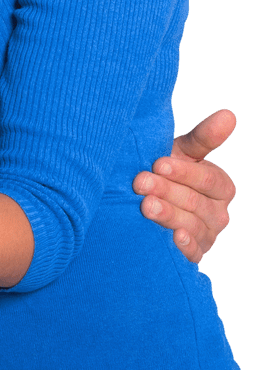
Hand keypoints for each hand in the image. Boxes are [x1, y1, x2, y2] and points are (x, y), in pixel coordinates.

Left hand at [134, 109, 236, 262]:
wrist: (145, 201)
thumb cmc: (164, 170)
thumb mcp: (181, 152)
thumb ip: (203, 137)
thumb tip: (229, 114)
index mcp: (220, 185)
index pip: (208, 179)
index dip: (184, 172)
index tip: (159, 163)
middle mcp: (218, 212)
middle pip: (195, 202)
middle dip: (166, 190)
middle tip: (140, 182)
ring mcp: (208, 235)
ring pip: (191, 225)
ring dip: (168, 215)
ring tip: (145, 206)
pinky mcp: (195, 255)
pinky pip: (193, 253)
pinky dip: (184, 246)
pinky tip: (173, 238)